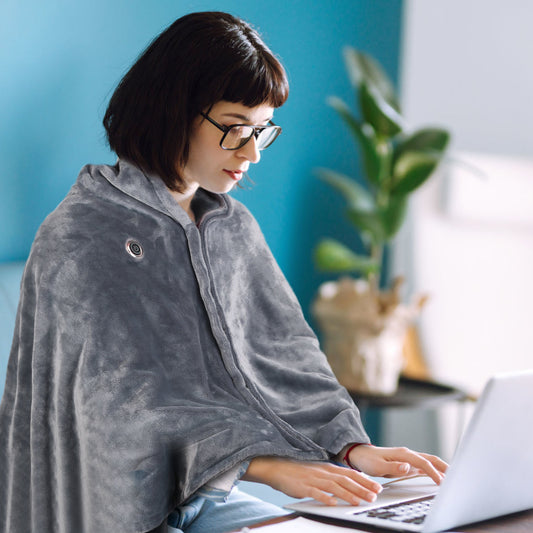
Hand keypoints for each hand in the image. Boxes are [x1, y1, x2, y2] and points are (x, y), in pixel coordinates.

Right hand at [242, 457, 382, 505]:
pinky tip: (333, 503)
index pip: (350, 473)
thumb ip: (332, 476)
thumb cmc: (298, 470)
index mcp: (328, 467)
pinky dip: (325, 498)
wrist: (277, 466)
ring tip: (359, 502)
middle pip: (346, 480)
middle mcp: (323, 472)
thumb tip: (349, 482)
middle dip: (362, 488)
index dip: (364, 480)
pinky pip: (316, 493)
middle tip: (374, 496)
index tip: (377, 487)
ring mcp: (314, 479)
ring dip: (348, 494)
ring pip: (334, 486)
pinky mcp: (303, 487)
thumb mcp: (318, 470)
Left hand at [348, 445, 447, 484]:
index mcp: (403, 454)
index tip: (441, 483)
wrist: (361, 455)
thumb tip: (408, 467)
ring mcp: (409, 458)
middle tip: (456, 478)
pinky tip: (439, 477)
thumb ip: (394, 467)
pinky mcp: (408, 463)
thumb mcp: (378, 466)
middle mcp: (408, 454)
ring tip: (453, 478)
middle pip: (431, 459)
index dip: (434, 472)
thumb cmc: (369, 460)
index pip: (423, 463)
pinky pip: (424, 466)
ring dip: (441, 468)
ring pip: (429, 462)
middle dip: (444, 467)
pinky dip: (434, 471)